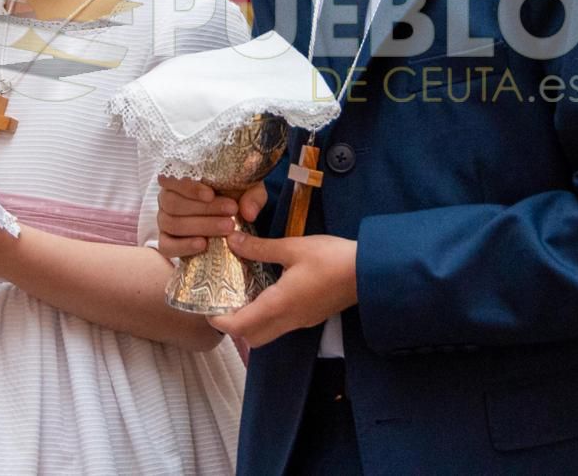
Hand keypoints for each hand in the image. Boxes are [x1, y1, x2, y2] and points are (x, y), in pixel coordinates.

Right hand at [156, 176, 266, 259]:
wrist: (230, 217)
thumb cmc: (234, 196)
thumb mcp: (248, 190)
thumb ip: (251, 197)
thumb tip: (249, 213)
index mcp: (179, 179)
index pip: (172, 179)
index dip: (189, 188)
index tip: (210, 194)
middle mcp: (166, 199)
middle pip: (173, 203)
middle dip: (203, 209)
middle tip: (231, 211)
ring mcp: (164, 221)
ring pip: (172, 223)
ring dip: (200, 226)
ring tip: (227, 227)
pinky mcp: (166, 242)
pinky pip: (166, 246)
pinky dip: (183, 246)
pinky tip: (203, 244)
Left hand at [208, 232, 356, 348]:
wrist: (369, 272)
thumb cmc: (331, 259)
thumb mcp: (293, 247)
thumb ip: (260, 247)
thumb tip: (231, 240)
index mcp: (279, 305)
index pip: (240, 326)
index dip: (219, 321)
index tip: (207, 308)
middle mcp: (288, 320)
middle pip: (252, 337)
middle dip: (234, 326)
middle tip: (223, 302)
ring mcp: (301, 322)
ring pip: (267, 333)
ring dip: (251, 322)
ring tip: (243, 295)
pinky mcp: (311, 317)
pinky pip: (281, 325)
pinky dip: (267, 316)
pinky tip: (266, 292)